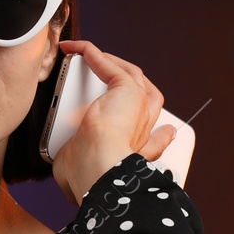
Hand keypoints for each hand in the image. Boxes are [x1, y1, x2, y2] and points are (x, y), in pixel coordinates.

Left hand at [49, 39, 178, 206]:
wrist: (100, 166)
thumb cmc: (90, 175)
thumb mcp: (81, 175)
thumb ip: (80, 173)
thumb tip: (68, 184)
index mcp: (137, 152)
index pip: (155, 141)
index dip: (160, 136)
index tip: (165, 131)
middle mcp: (143, 128)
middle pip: (148, 99)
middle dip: (136, 85)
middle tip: (116, 73)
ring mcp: (140, 107)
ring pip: (132, 75)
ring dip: (113, 63)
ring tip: (94, 56)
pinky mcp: (128, 90)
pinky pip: (110, 65)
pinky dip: (93, 54)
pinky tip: (78, 49)